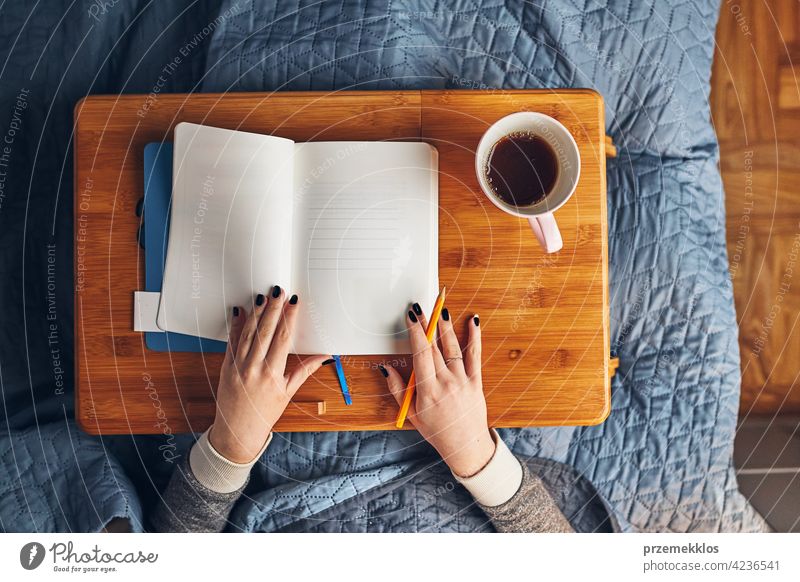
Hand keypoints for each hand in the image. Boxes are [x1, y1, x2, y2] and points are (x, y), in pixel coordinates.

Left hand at [209, 286, 330, 462]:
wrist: (237, 432)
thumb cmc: (265, 414)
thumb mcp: (288, 393)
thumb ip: (305, 371)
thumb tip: (324, 356)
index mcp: (273, 374)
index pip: (283, 338)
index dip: (289, 318)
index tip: (293, 302)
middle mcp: (254, 368)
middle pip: (266, 331)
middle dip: (273, 308)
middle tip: (278, 290)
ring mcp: (238, 366)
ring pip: (249, 333)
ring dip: (256, 312)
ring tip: (263, 296)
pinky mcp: (226, 366)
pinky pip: (232, 341)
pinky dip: (236, 325)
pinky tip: (240, 311)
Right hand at [381, 306, 494, 476]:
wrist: (466, 446)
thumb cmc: (437, 431)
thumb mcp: (411, 414)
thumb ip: (398, 390)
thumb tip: (386, 368)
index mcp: (428, 392)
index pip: (420, 355)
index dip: (415, 333)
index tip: (411, 317)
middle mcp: (446, 384)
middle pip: (435, 348)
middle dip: (427, 325)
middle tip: (421, 307)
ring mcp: (463, 381)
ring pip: (453, 348)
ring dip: (446, 327)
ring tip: (441, 310)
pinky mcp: (476, 382)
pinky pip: (475, 356)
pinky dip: (474, 337)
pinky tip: (473, 322)